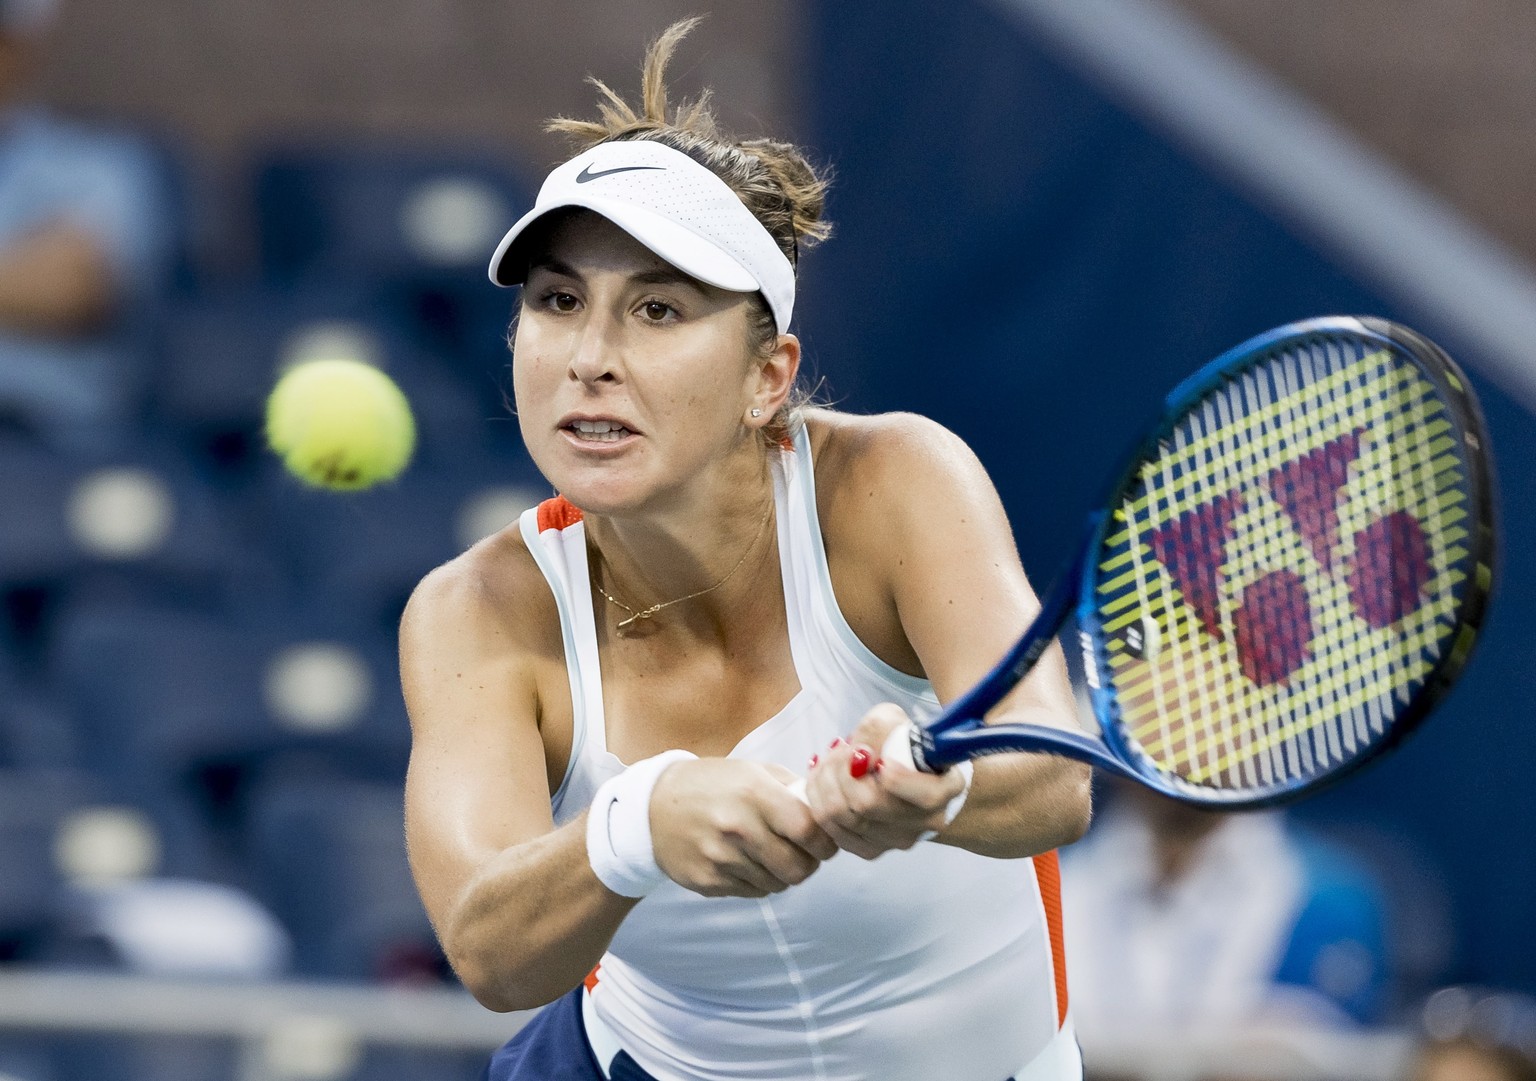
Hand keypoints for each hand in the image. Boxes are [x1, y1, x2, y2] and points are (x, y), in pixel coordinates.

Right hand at [649, 758, 838, 897]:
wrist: (652, 807)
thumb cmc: (710, 785)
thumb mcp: (751, 770)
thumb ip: (791, 788)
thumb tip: (826, 809)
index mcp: (754, 793)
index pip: (809, 831)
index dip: (824, 842)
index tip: (824, 842)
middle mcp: (738, 827)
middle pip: (798, 867)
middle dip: (808, 863)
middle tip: (803, 854)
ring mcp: (721, 858)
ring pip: (777, 884)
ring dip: (782, 873)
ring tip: (770, 854)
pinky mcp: (708, 882)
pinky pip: (753, 892)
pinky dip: (758, 881)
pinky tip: (746, 862)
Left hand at [804, 703, 966, 858]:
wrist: (908, 778)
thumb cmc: (905, 746)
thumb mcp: (898, 723)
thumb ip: (880, 728)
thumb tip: (858, 748)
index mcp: (945, 789)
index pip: (925, 795)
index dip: (895, 777)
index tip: (871, 753)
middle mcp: (926, 821)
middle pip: (868, 804)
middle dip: (841, 769)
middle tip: (839, 747)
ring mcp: (898, 840)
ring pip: (843, 817)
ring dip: (824, 781)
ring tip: (826, 759)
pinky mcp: (872, 850)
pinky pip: (832, 829)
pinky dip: (819, 799)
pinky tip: (821, 779)